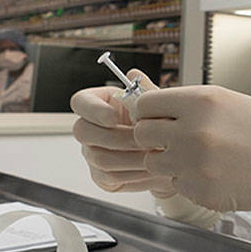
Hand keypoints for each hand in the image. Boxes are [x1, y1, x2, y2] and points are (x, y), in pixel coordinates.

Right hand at [70, 71, 174, 195]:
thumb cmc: (157, 125)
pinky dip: (135, 172)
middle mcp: (90, 129)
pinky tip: (152, 168)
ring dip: (130, 156)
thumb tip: (134, 74)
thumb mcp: (156, 106)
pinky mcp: (102, 176)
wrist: (170, 155)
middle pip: (82, 131)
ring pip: (99, 157)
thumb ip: (146, 92)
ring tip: (155, 153)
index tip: (114, 117)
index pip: (80, 101)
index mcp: (99, 104)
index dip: (93, 110)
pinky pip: (112, 176)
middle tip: (143, 138)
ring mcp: (93, 153)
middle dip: (116, 136)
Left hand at [132, 85, 250, 212]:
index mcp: (200, 102)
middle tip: (174, 139)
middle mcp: (194, 132)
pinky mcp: (202, 192)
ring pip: (154, 163)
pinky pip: (175, 184)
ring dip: (169, 161)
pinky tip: (214, 173)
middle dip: (154, 137)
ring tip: (198, 157)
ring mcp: (196, 165)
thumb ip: (183, 102)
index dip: (148, 113)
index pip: (144, 105)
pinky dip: (188, 180)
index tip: (158, 118)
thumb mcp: (225, 101)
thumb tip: (138, 98)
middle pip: (141, 134)